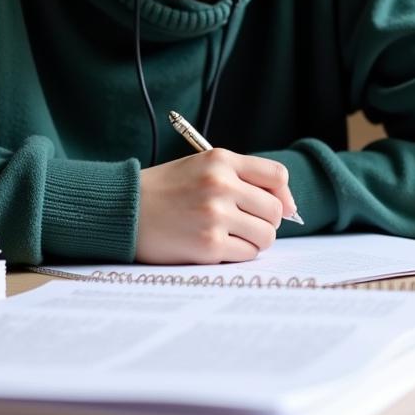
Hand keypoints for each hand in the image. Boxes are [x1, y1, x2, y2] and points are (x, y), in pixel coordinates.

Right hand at [135, 149, 296, 264]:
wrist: (125, 210)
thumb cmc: (166, 190)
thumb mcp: (202, 166)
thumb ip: (242, 178)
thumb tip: (289, 207)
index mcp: (221, 160)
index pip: (277, 175)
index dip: (283, 194)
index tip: (281, 207)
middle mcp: (221, 184)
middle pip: (275, 210)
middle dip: (266, 221)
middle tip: (246, 224)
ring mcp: (215, 215)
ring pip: (266, 235)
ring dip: (254, 240)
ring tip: (231, 235)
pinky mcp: (209, 245)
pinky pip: (247, 254)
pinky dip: (238, 253)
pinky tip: (217, 245)